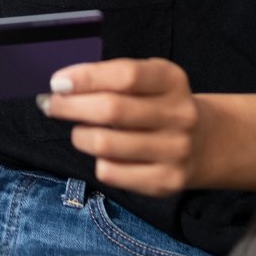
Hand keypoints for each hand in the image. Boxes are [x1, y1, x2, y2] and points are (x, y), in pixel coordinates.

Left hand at [37, 58, 202, 197]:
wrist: (205, 142)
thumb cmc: (158, 104)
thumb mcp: (147, 79)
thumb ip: (109, 77)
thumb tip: (61, 85)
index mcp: (171, 80)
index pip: (126, 75)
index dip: (86, 77)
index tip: (57, 82)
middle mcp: (179, 114)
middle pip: (112, 110)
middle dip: (70, 106)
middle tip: (51, 105)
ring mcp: (176, 150)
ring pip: (106, 144)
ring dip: (80, 136)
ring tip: (80, 132)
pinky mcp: (166, 181)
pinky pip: (112, 173)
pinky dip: (98, 162)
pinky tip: (103, 155)